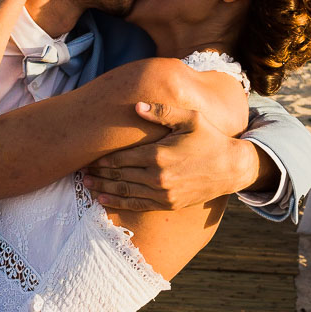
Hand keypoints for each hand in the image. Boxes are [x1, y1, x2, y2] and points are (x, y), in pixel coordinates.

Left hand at [84, 102, 247, 209]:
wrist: (231, 167)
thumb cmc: (210, 138)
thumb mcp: (190, 118)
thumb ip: (163, 112)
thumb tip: (136, 106)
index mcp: (159, 154)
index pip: (121, 157)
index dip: (102, 158)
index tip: (87, 155)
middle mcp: (158, 176)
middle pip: (119, 175)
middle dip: (98, 173)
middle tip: (79, 170)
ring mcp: (163, 193)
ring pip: (124, 191)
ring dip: (103, 188)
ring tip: (85, 184)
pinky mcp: (168, 203)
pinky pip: (137, 205)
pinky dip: (117, 203)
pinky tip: (103, 199)